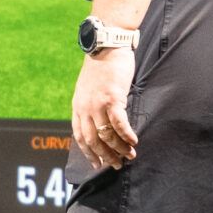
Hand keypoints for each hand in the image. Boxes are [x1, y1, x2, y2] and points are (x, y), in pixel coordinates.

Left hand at [70, 47, 138, 169]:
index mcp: (78, 106)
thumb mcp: (87, 89)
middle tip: (117, 165)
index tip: (97, 164)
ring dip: (119, 149)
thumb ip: (90, 106)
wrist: (107, 47)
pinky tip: (134, 141)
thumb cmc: (101, 67)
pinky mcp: (113, 98)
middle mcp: (85, 108)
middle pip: (93, 140)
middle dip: (106, 156)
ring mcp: (98, 104)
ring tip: (130, 155)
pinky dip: (126, 135)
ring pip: (107, 135)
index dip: (89, 153)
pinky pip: (119, 123)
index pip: (80, 136)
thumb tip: (98, 124)